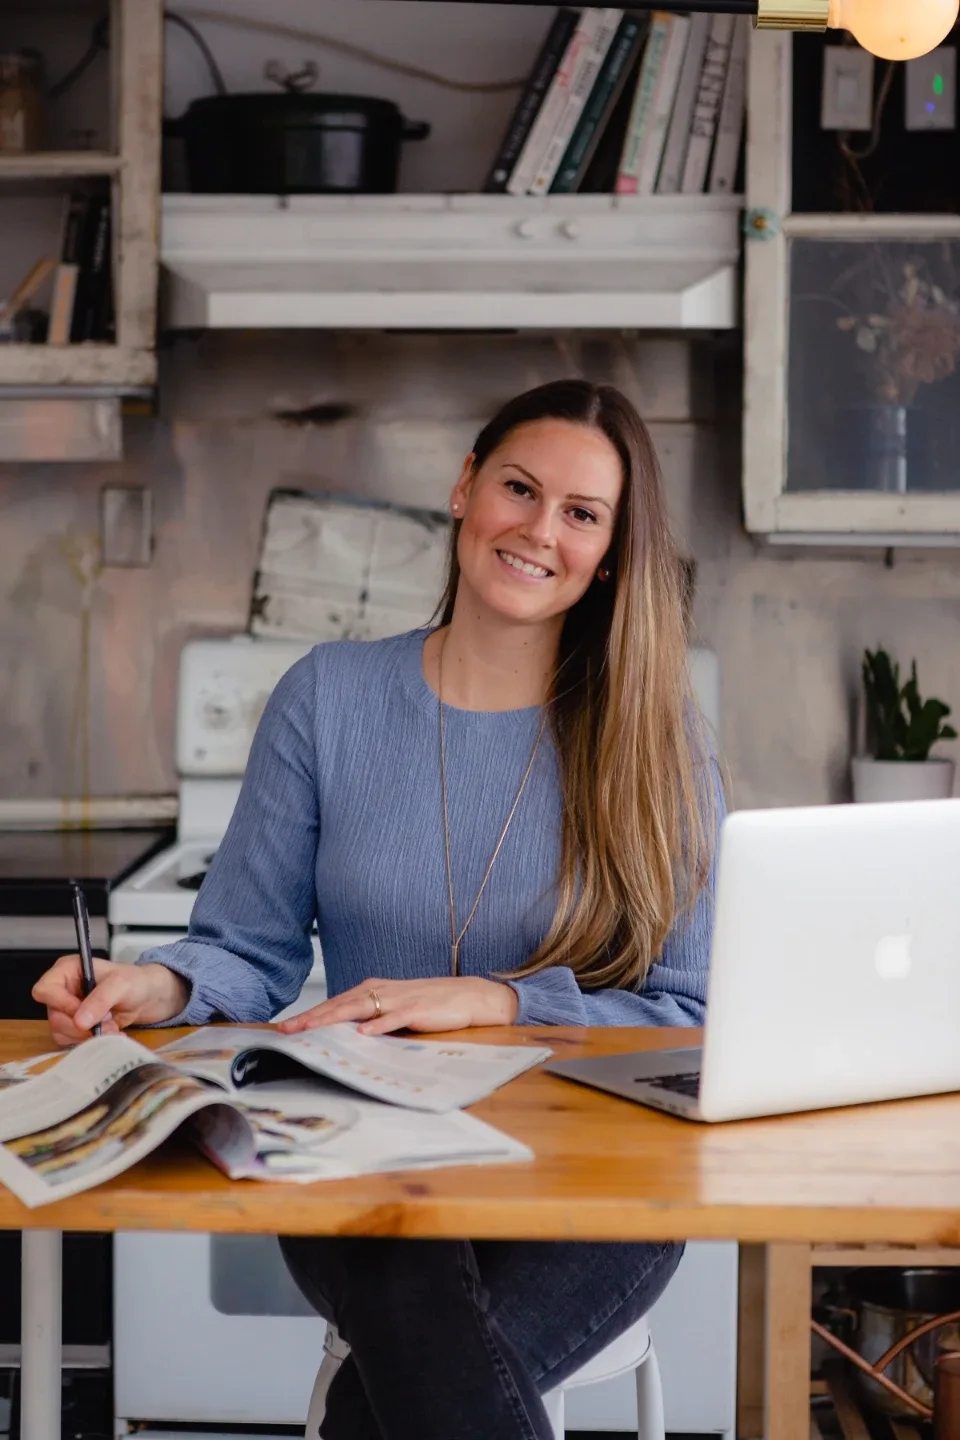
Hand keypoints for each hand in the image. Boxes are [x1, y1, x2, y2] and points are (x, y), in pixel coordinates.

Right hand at [32, 955, 190, 1046]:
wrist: (150, 997)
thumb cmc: (137, 981)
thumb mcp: (122, 984)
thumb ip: (100, 999)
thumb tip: (79, 1021)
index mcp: (67, 970)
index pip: (45, 990)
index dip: (61, 1004)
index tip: (83, 1012)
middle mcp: (63, 990)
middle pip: (53, 1016)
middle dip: (81, 1025)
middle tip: (106, 1024)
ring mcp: (68, 1010)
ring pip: (61, 1032)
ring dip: (87, 1036)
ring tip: (111, 1027)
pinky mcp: (76, 1026)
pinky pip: (72, 1041)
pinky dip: (90, 1041)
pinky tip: (109, 1033)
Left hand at [277, 976, 518, 1036]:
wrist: (468, 996)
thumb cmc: (431, 1004)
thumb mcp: (394, 1008)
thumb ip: (371, 1016)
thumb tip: (343, 1032)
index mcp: (374, 989)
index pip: (335, 1003)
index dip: (310, 1014)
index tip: (286, 1027)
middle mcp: (382, 991)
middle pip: (340, 1004)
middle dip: (311, 1017)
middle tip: (286, 1030)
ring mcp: (399, 999)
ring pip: (359, 1008)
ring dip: (333, 1018)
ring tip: (311, 1029)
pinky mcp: (417, 1010)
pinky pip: (394, 1018)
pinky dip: (379, 1025)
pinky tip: (364, 1033)